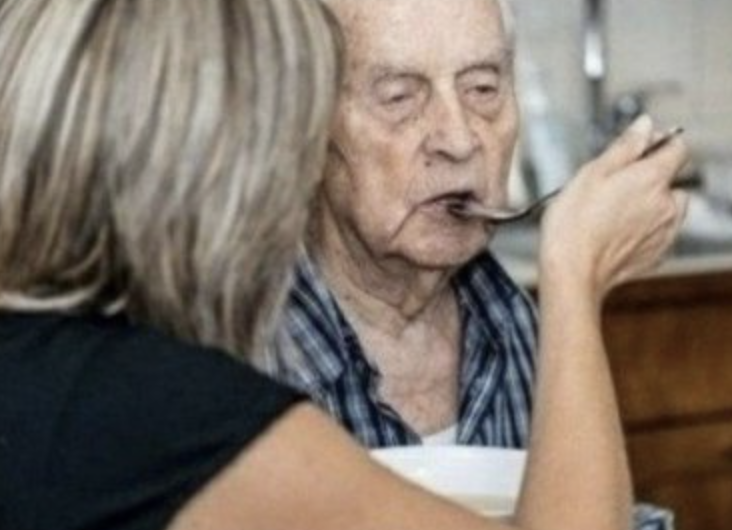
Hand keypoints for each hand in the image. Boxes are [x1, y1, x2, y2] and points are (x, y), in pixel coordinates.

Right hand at [539, 115, 689, 300]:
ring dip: (648, 205)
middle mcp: (667, 205)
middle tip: (615, 186)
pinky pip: (658, 233)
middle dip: (650, 179)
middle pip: (672, 181)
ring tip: (613, 212)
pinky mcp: (656, 254)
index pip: (677, 148)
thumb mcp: (592, 172)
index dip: (658, 143)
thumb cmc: (574, 224)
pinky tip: (616, 232)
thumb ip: (625, 146)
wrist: (572, 272)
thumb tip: (644, 125)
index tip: (639, 148)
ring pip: (667, 208)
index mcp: (652, 178)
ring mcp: (665, 232)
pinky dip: (643, 230)